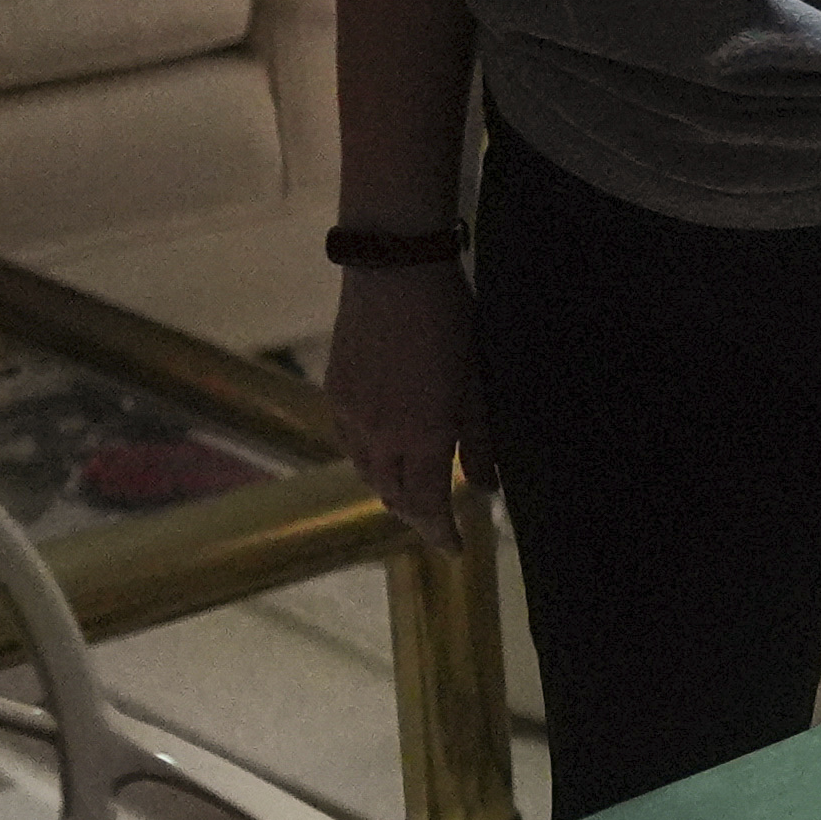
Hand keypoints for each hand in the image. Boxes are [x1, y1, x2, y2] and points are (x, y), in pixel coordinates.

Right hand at [321, 259, 480, 540]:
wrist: (393, 271)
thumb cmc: (450, 322)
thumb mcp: (477, 385)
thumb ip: (479, 442)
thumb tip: (486, 488)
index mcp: (420, 437)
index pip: (427, 504)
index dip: (440, 532)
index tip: (456, 548)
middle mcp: (378, 435)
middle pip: (392, 494)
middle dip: (416, 515)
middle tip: (439, 522)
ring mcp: (349, 414)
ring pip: (366, 472)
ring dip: (390, 489)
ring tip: (414, 492)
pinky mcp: (333, 391)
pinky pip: (349, 444)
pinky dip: (368, 461)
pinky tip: (384, 454)